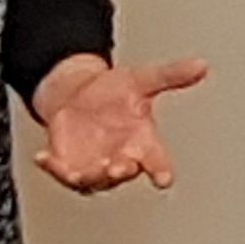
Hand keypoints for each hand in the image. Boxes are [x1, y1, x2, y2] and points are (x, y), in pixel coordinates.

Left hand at [32, 54, 207, 194]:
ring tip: (78, 173)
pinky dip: (52, 167)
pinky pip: (61, 172)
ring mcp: (95, 164)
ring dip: (88, 177)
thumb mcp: (142, 79)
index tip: (164, 178)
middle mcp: (121, 158)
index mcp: (143, 142)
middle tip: (119, 167)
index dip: (161, 171)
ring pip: (93, 179)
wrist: (78, 94)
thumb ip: (171, 75)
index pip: (157, 161)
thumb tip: (201, 64)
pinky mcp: (70, 164)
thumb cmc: (114, 93)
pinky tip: (43, 158)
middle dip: (121, 172)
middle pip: (124, 173)